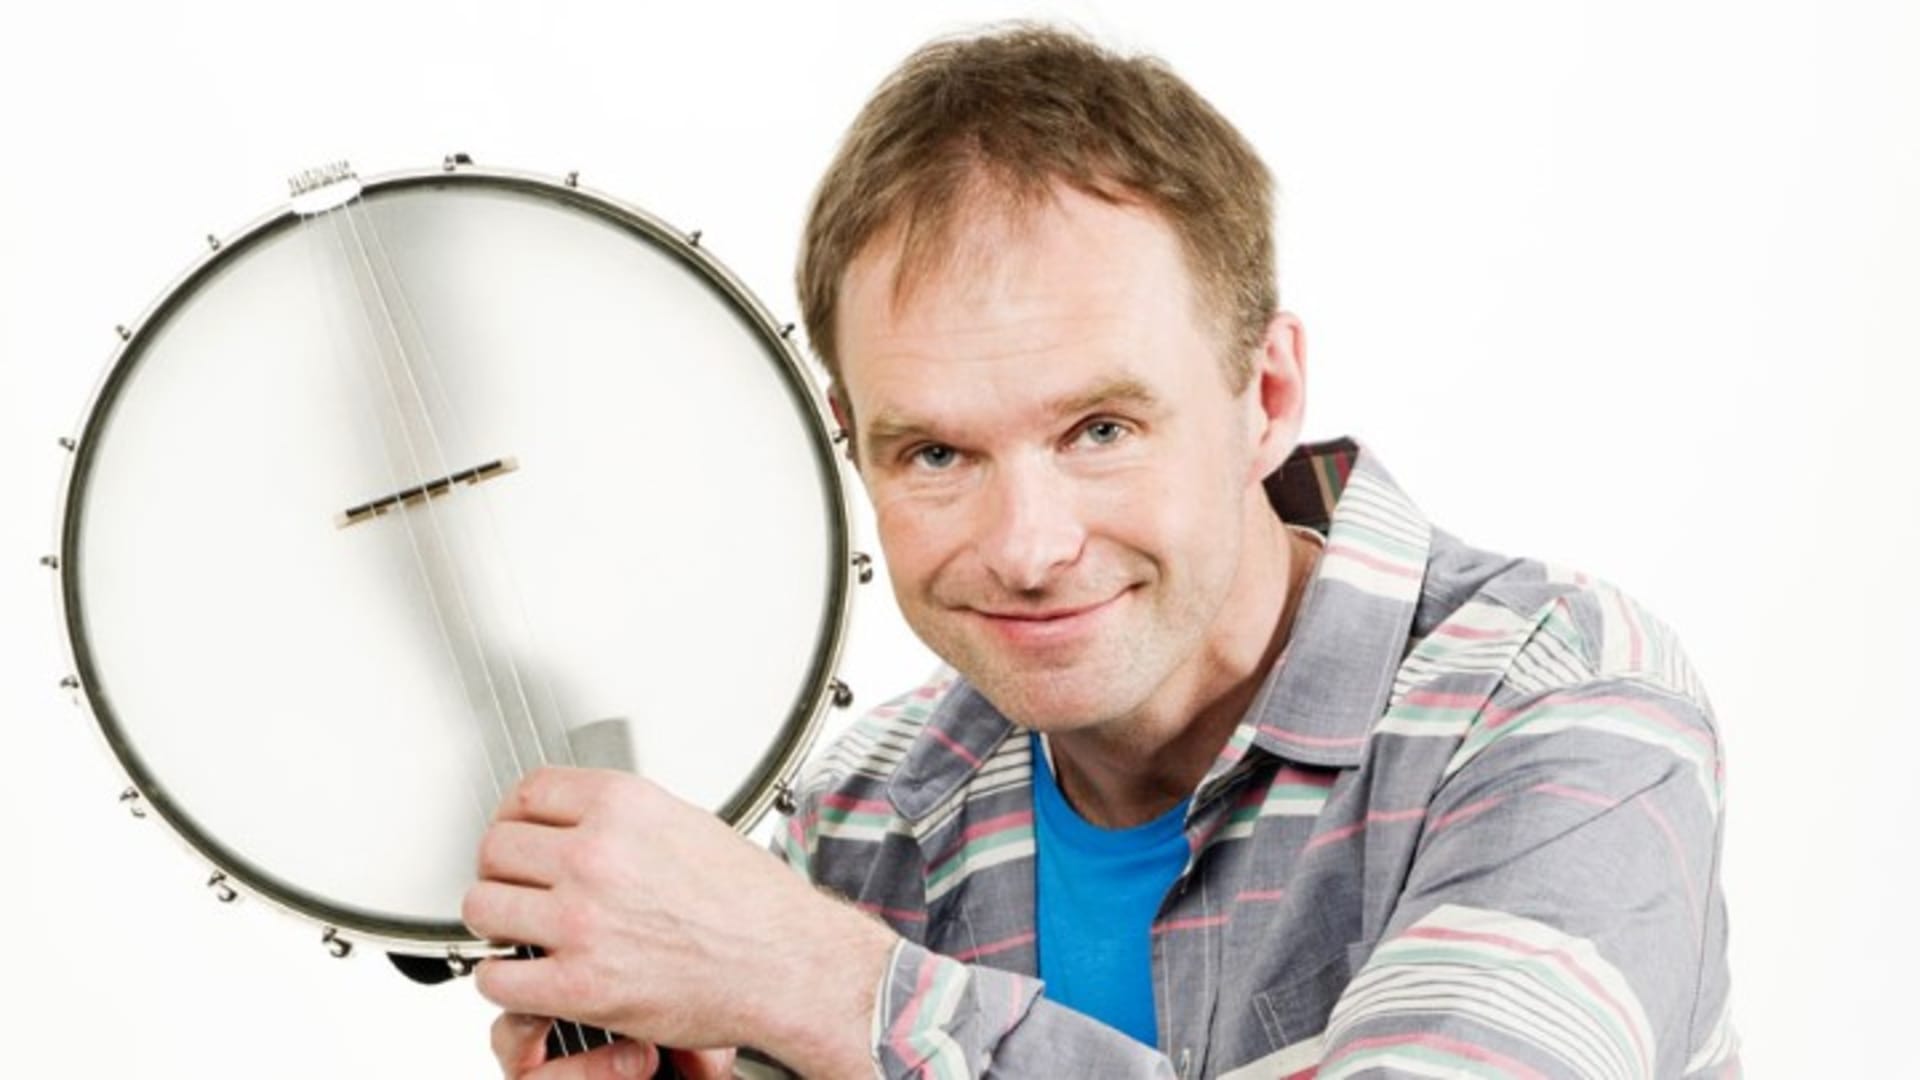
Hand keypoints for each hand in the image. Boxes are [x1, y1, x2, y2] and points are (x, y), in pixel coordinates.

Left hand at [464, 767, 896, 1075]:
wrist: (788, 963)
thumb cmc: (752, 902)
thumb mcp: (687, 823)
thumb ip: (622, 819)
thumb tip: (574, 822)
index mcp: (622, 806)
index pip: (525, 793)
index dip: (513, 817)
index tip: (516, 835)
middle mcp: (597, 855)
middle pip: (494, 848)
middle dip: (502, 870)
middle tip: (517, 888)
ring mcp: (583, 919)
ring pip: (483, 907)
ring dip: (497, 923)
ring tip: (521, 932)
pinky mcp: (580, 983)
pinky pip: (497, 978)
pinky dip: (505, 981)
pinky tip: (529, 976)